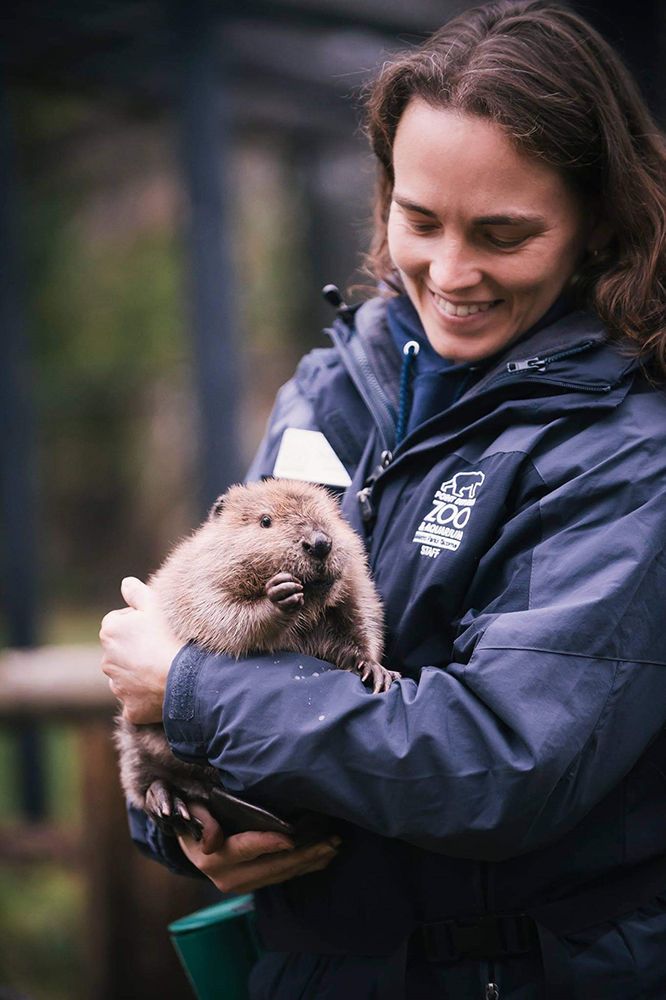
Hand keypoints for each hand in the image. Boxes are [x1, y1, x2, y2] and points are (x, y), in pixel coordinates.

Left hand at [100, 577, 181, 723]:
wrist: (187, 677)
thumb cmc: (172, 635)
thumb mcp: (156, 605)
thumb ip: (137, 593)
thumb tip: (125, 583)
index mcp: (110, 631)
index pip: (121, 622)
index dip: (141, 622)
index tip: (158, 627)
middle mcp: (107, 659)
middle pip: (123, 650)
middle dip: (138, 649)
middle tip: (165, 647)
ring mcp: (118, 687)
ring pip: (129, 676)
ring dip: (142, 673)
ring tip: (167, 669)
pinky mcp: (131, 708)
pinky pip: (138, 701)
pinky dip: (147, 698)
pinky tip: (165, 690)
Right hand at [178, 803, 340, 893]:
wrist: (188, 842)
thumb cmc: (195, 815)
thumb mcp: (193, 811)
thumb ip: (203, 822)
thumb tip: (213, 841)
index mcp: (213, 859)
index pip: (246, 848)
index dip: (269, 843)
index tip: (292, 837)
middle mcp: (229, 878)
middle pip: (272, 866)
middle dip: (304, 855)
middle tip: (330, 841)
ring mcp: (243, 885)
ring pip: (282, 875)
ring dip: (309, 862)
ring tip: (334, 846)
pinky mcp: (254, 885)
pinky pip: (282, 878)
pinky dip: (304, 868)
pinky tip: (323, 858)